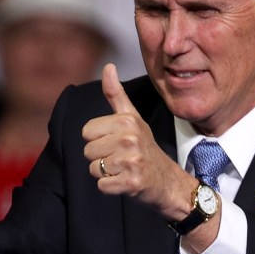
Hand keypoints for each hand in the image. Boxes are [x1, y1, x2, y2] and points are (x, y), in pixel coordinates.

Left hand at [82, 64, 195, 218]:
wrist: (167, 181)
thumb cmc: (145, 147)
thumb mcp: (132, 118)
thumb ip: (116, 94)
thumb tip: (108, 66)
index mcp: (127, 120)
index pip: (86, 131)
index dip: (98, 139)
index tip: (116, 142)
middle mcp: (130, 138)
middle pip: (88, 151)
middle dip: (101, 158)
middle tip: (121, 158)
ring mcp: (132, 161)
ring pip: (94, 168)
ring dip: (105, 173)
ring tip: (123, 169)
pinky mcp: (132, 182)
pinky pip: (102, 186)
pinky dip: (110, 188)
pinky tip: (125, 182)